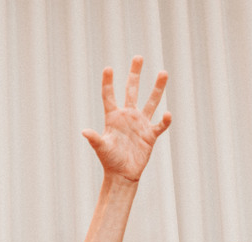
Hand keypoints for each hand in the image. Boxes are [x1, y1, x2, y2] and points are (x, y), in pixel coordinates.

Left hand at [82, 56, 170, 183]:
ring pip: (150, 101)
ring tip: (163, 72)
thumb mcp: (102, 149)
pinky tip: (167, 114)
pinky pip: (160, 124)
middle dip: (135, 74)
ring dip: (157, 88)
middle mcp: (128, 117)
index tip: (108, 68)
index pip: (109, 96)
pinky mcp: (150, 134)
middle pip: (131, 90)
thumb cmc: (109, 162)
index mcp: (113, 118)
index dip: (108, 83)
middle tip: (138, 57)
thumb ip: (95, 139)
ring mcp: (140, 124)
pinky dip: (164, 120)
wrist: (123, 175)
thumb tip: (85, 132)